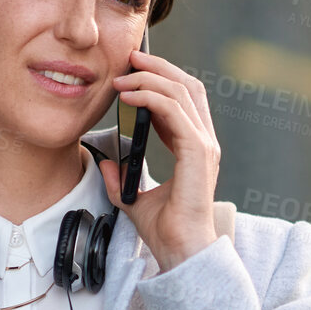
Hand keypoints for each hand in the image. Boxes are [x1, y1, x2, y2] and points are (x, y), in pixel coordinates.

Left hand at [98, 47, 219, 270]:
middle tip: (129, 58)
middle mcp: (204, 141)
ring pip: (182, 92)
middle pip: (188, 86)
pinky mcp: (197, 152)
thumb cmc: (165, 230)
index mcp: (194, 147)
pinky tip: (129, 96)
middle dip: (158, 67)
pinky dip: (151, 96)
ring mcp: (204, 145)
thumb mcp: (134, 198)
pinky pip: (175, 111)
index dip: (160, 78)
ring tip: (123, 77)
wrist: (179, 251)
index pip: (184, 98)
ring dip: (150, 77)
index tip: (132, 71)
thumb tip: (106, 162)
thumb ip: (121, 179)